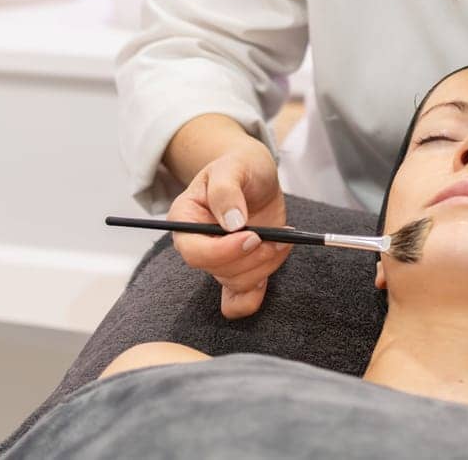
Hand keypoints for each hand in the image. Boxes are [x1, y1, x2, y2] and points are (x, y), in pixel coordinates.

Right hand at [166, 142, 291, 319]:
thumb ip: (226, 191)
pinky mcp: (239, 269)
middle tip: (277, 236)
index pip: (194, 251)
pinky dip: (257, 293)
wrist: (254, 174)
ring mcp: (219, 260)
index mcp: (185, 220)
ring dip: (265, 264)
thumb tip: (232, 223)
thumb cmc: (239, 166)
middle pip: (218, 270)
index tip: (253, 236)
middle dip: (252, 257)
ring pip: (237, 282)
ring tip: (283, 237)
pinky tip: (270, 266)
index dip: (224, 250)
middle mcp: (198, 244)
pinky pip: (239, 300)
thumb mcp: (232, 166)